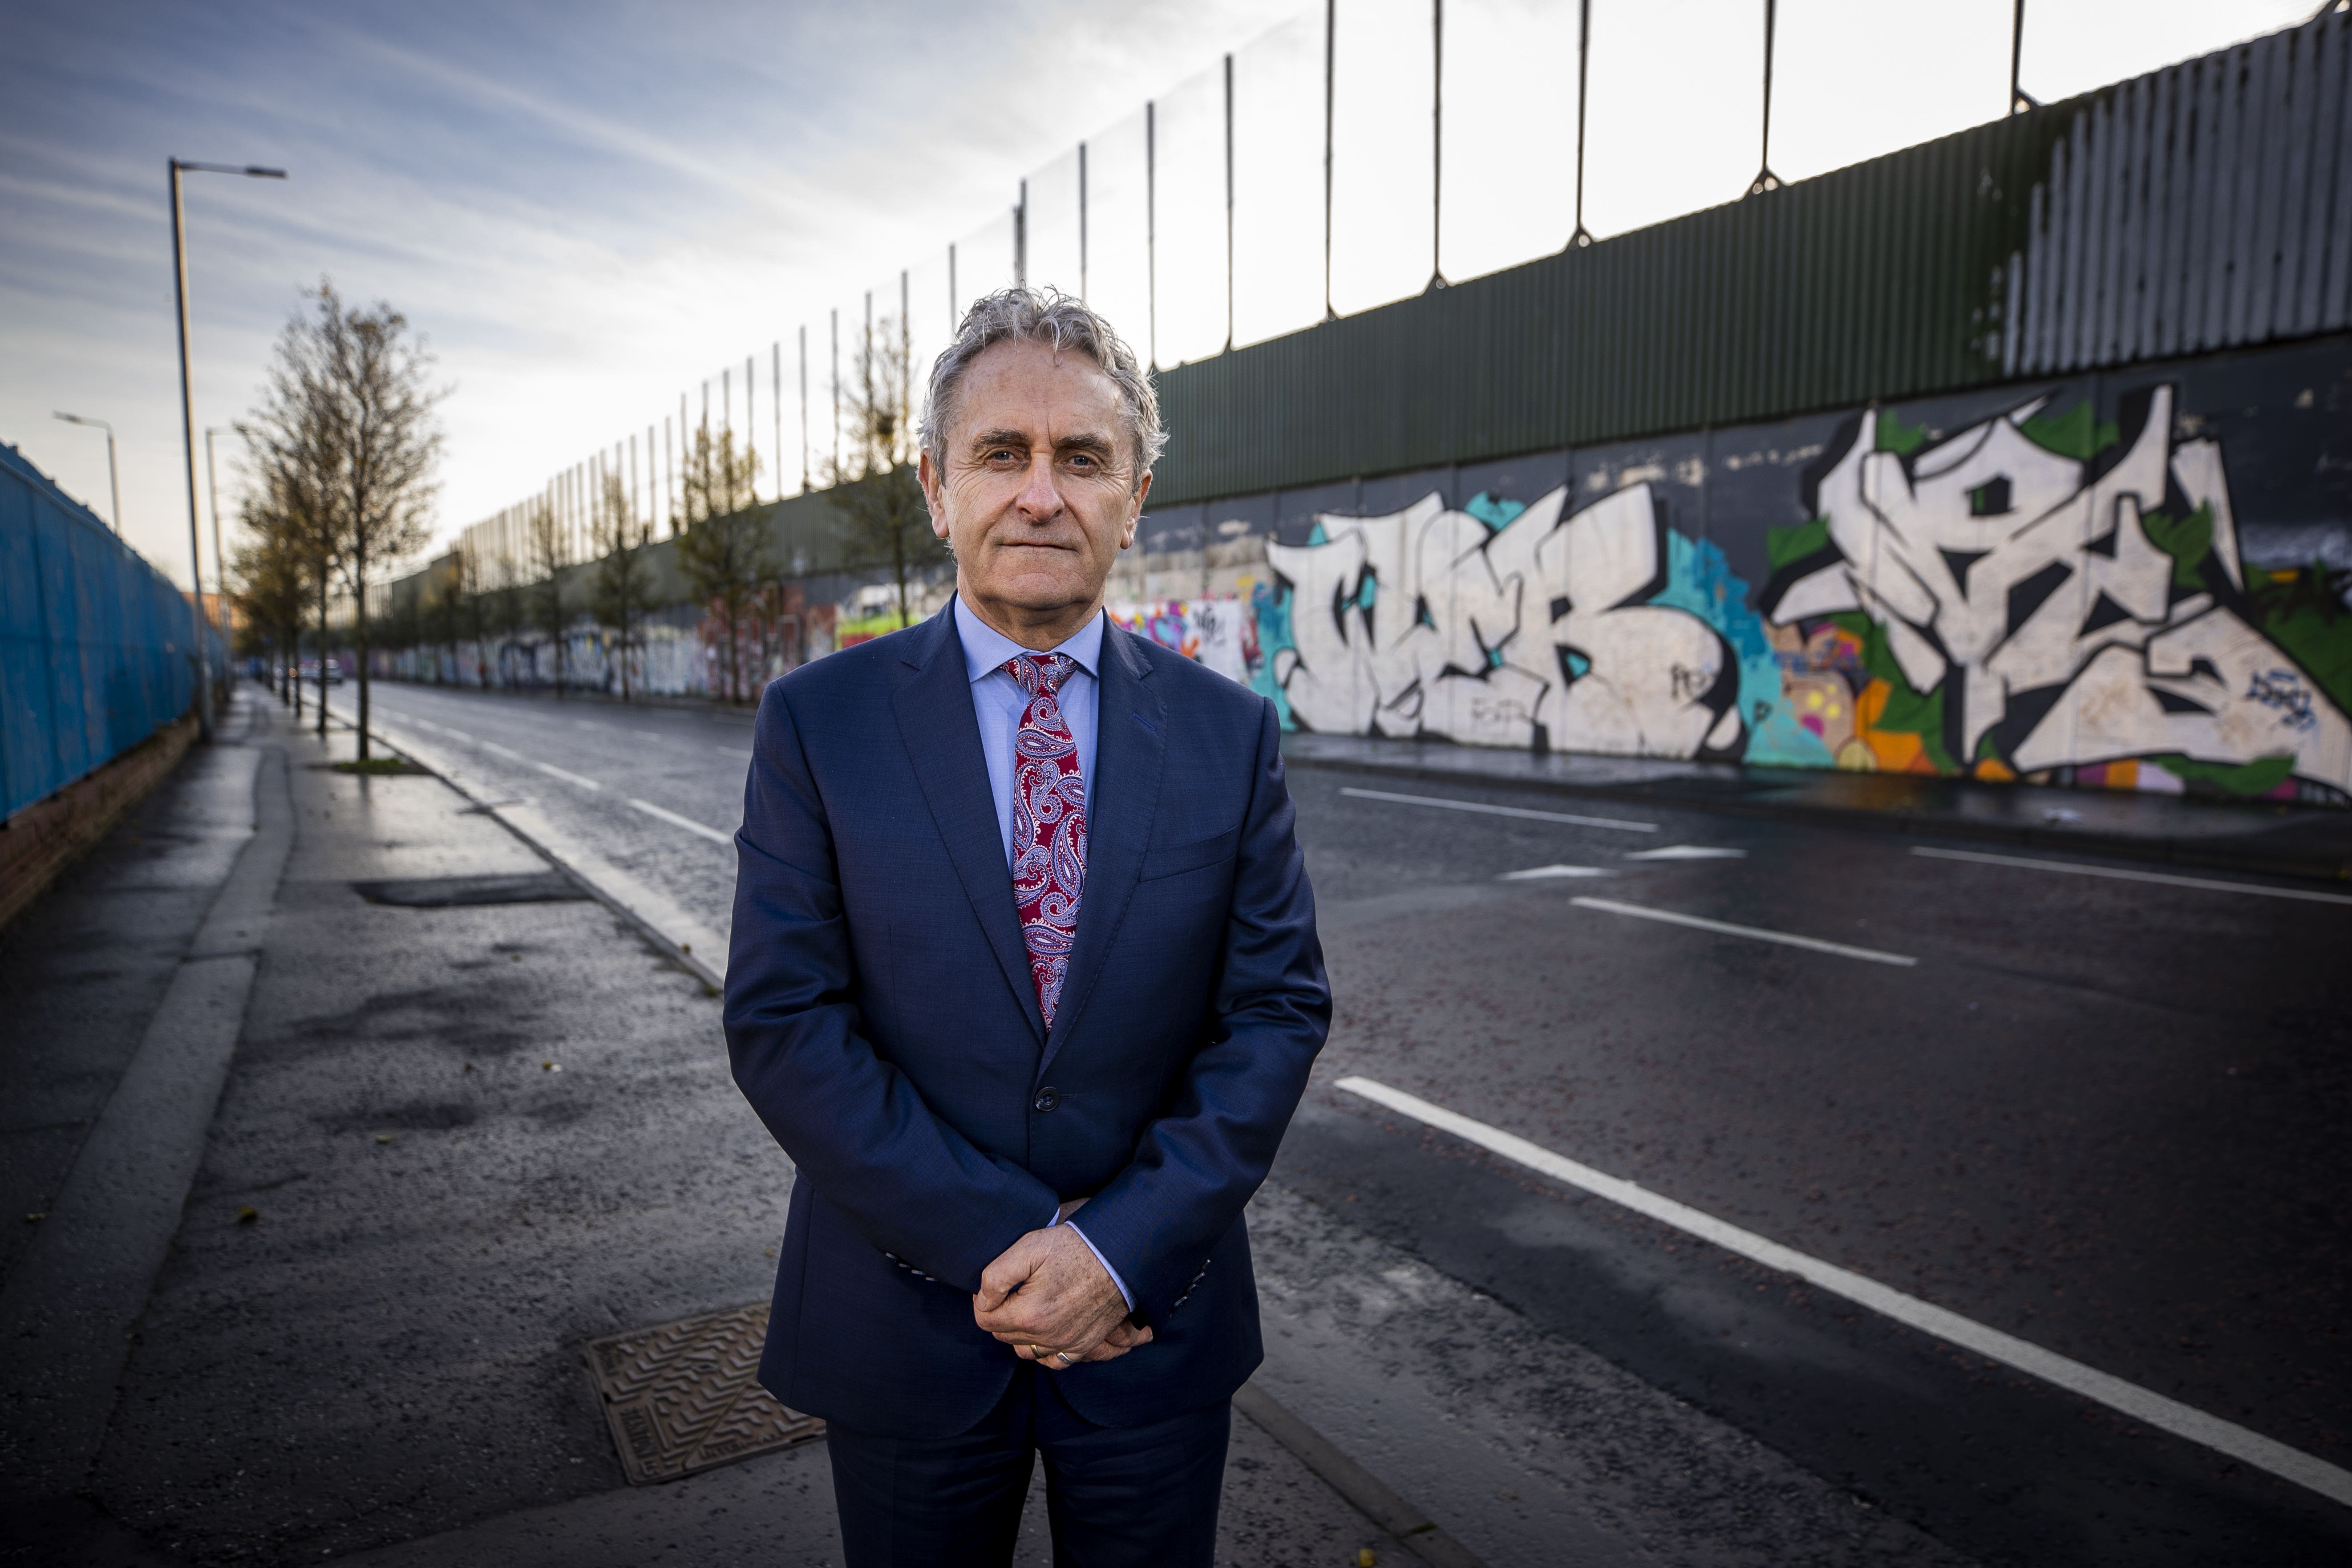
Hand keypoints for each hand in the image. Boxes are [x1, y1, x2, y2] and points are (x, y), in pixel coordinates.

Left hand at [973, 1225, 1148, 1368]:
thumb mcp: (1029, 1247)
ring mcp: (1067, 1344)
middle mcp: (1047, 1337)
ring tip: (1027, 1305)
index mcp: (1029, 1314)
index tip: (994, 1286)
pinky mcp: (1084, 1346)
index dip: (983, 1301)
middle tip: (1012, 1290)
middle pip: (1003, 1335)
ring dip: (1019, 1332)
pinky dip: (1043, 1349)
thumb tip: (982, 1299)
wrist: (1119, 1254)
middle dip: (1001, 1314)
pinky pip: (1053, 1361)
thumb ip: (995, 1276)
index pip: (985, 1320)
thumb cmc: (1074, 1247)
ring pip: (1024, 1350)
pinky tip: (1044, 1328)